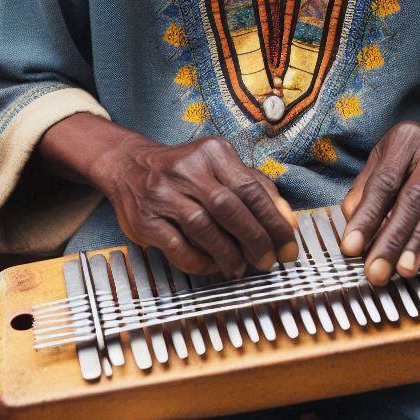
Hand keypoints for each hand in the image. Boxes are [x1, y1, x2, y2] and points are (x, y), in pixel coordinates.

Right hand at [99, 133, 297, 278]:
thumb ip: (254, 187)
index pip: (251, 188)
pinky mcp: (146, 219)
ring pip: (204, 227)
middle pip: (230, 207)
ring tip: (240, 267)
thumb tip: (287, 219)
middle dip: (256, 239)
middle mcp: (188, 169)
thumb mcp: (220, 166)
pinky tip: (211, 266)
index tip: (289, 243)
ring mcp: (164, 193)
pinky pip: (177, 246)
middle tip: (269, 261)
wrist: (130, 166)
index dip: (275, 220)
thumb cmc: (186, 170)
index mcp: (213, 152)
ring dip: (228, 253)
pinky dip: (198, 261)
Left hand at [339, 120, 419, 285]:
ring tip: (410, 269)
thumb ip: (365, 188)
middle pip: (416, 198)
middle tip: (379, 271)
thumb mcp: (384, 159)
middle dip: (395, 240)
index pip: (385, 181)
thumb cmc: (414, 157)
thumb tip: (350, 219)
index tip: (352, 247)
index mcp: (408, 138)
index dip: (367, 217)